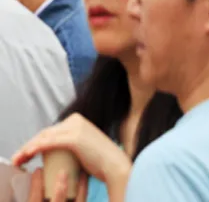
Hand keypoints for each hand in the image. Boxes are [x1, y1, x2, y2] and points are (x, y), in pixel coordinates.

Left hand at [13, 114, 130, 200]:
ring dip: (27, 149)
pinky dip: (36, 148)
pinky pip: (49, 143)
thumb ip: (70, 142)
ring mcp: (75, 128)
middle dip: (27, 146)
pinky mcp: (74, 138)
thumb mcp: (82, 146)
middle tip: (17, 160)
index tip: (24, 155)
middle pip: (45, 133)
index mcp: (77, 120)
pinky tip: (27, 154)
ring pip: (44, 137)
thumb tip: (55, 149)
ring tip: (18, 160)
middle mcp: (76, 120)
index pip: (49, 131)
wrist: (113, 165)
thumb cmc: (98, 160)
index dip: (34, 142)